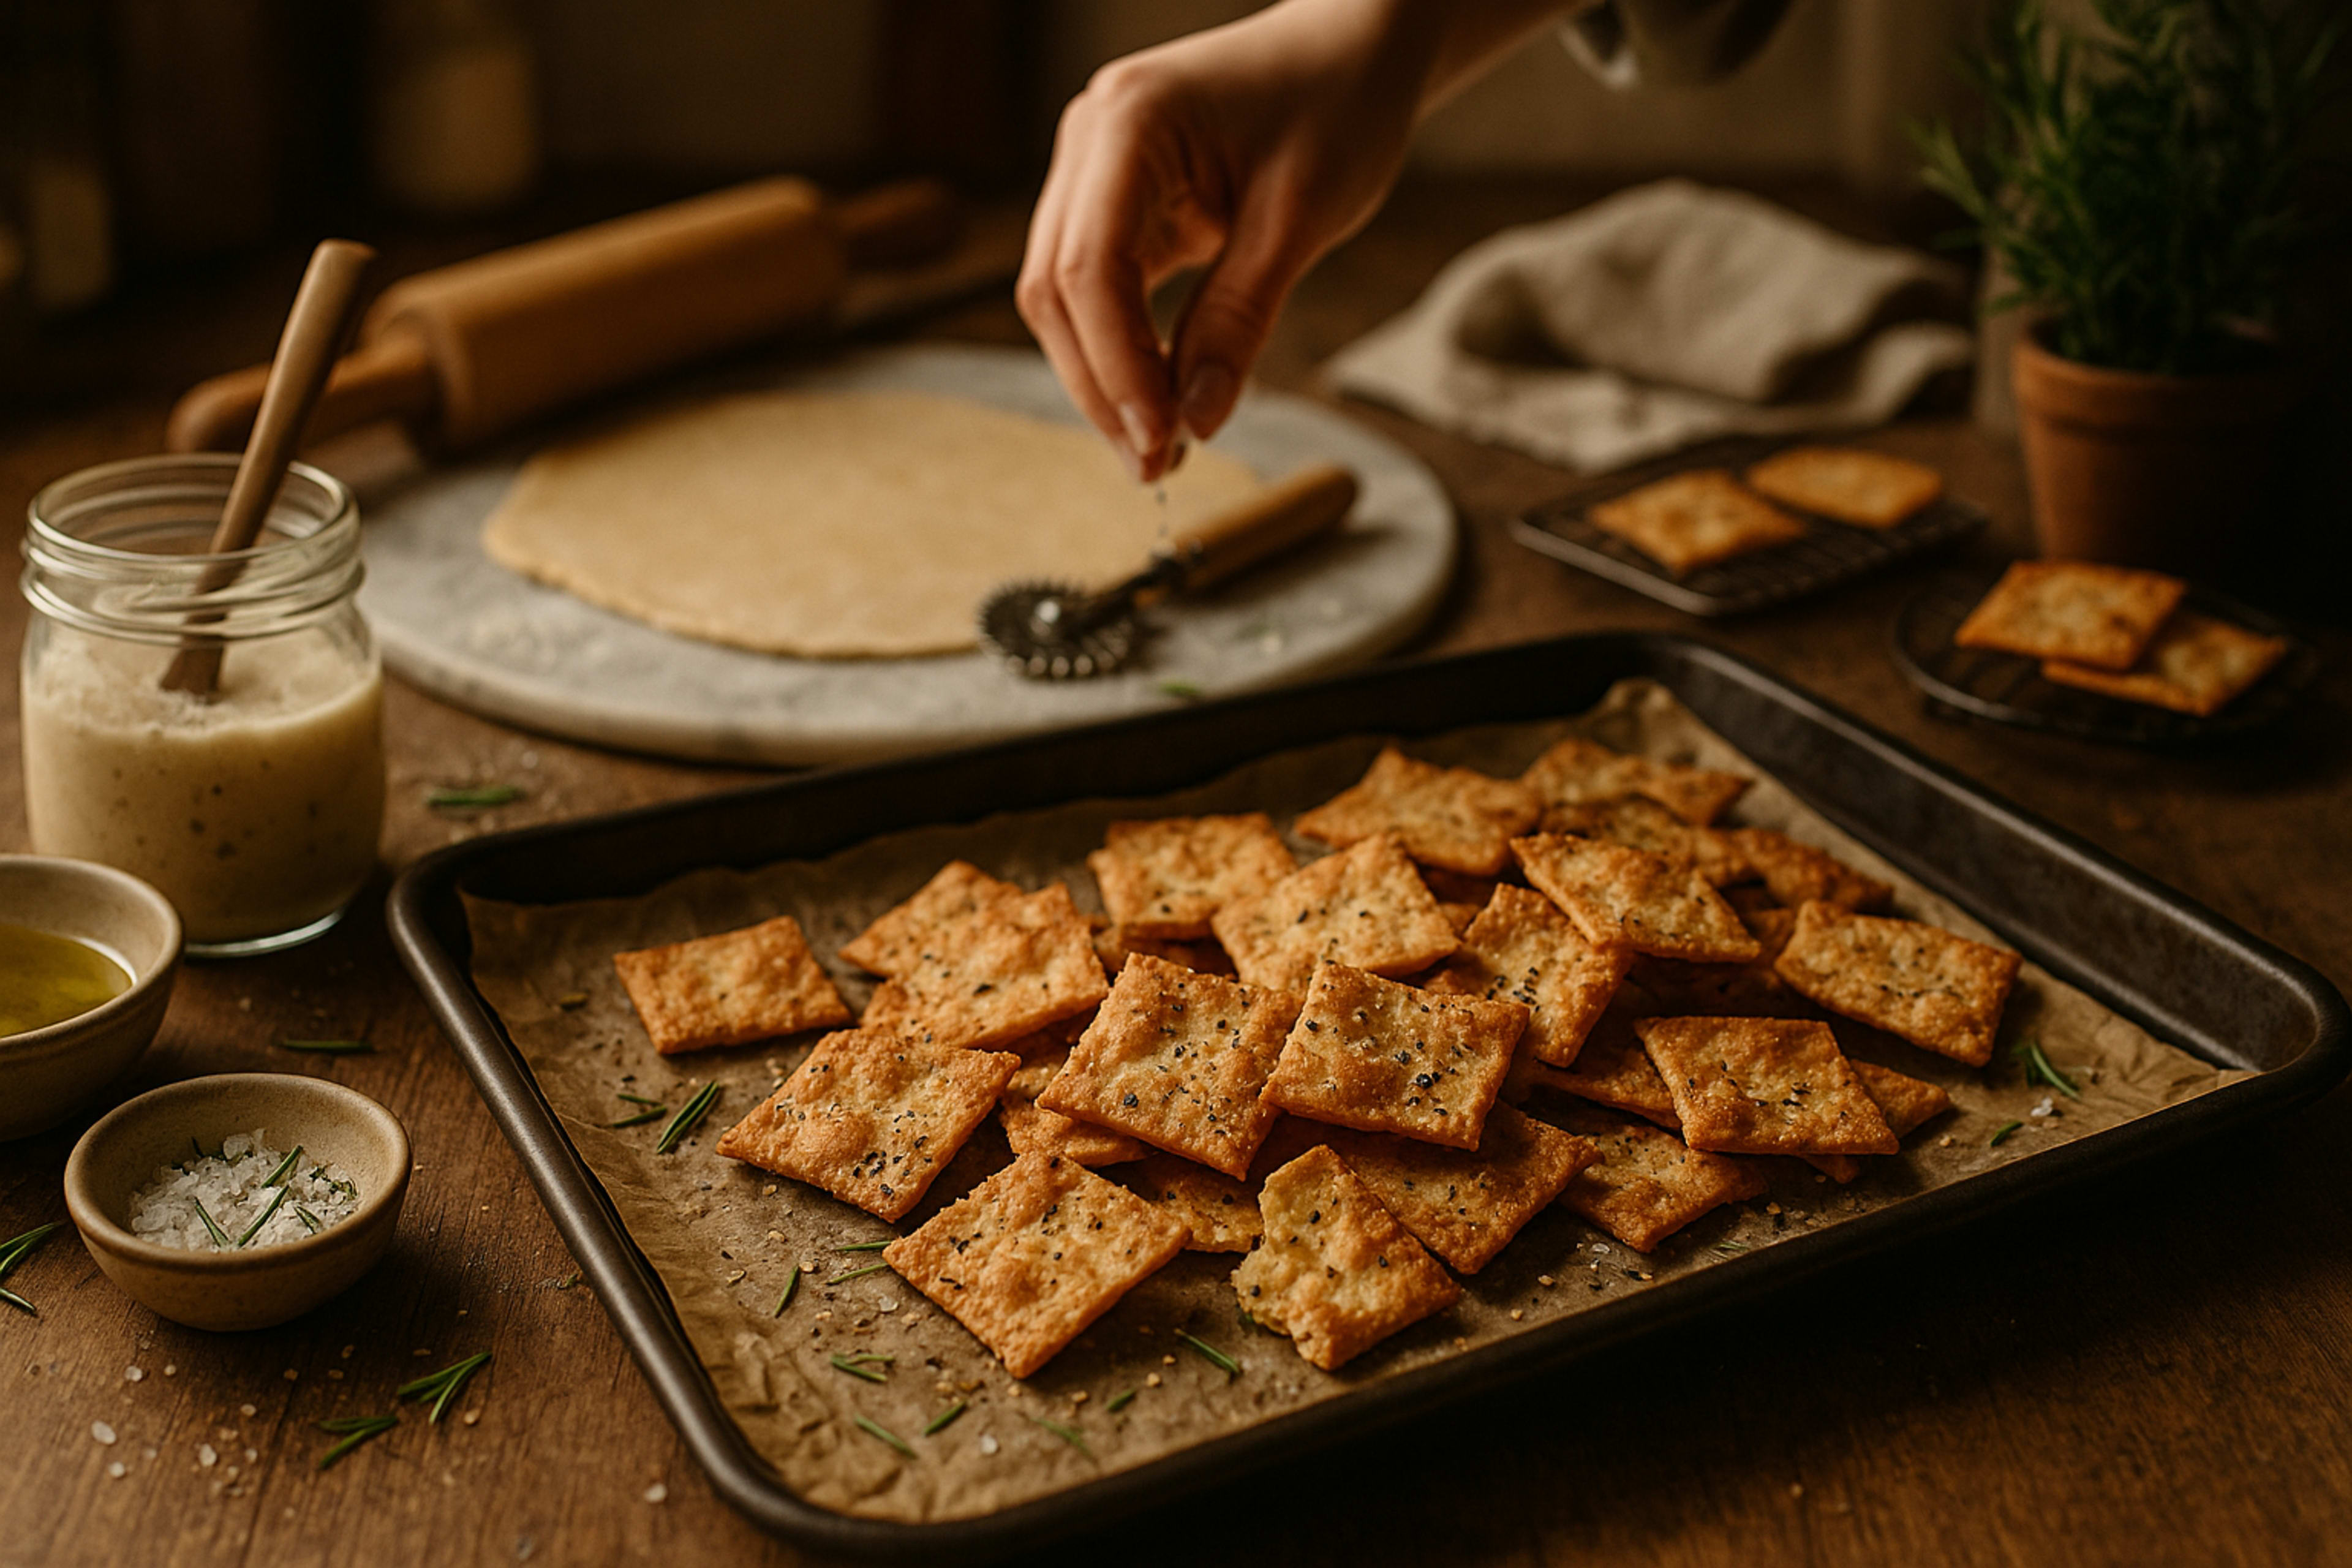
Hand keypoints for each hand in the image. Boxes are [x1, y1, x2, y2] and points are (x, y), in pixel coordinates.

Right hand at [1017, 0, 1435, 480]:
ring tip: (1161, 447)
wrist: (1355, 46)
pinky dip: (1125, 348)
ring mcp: (1093, 167)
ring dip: (1106, 377)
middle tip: (1156, 467)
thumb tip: (1196, 422)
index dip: (1116, 368)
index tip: (1159, 441)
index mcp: (1128, 121)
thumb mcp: (1300, 216)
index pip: (1087, 268)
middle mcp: (1089, 138)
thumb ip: (1240, 316)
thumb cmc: (1339, 105)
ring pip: (1064, 296)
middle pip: (1056, 289)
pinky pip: (1098, 288)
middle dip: (1102, 386)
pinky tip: (1161, 399)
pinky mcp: (1116, 198)